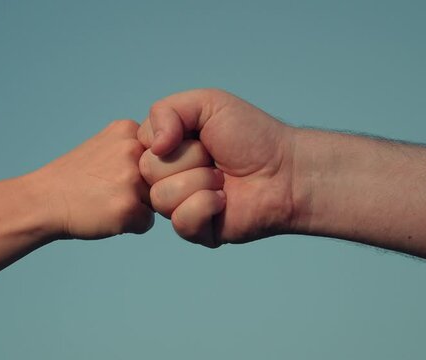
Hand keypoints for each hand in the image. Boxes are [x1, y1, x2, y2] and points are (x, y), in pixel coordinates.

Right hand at [27, 120, 153, 239]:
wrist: (42, 200)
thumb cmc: (75, 178)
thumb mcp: (105, 145)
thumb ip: (136, 148)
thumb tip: (174, 161)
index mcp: (129, 129)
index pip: (163, 155)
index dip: (144, 169)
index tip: (116, 173)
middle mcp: (133, 149)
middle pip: (165, 178)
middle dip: (145, 188)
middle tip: (110, 189)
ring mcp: (132, 178)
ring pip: (158, 201)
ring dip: (139, 207)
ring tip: (107, 201)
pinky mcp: (129, 207)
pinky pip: (147, 223)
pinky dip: (130, 225)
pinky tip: (106, 215)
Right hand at [138, 89, 298, 246]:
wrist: (286, 168)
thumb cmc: (251, 134)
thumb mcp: (207, 103)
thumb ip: (166, 110)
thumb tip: (152, 147)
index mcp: (166, 149)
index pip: (139, 145)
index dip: (166, 138)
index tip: (197, 135)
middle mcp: (168, 177)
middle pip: (147, 170)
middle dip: (188, 158)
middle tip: (215, 158)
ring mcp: (179, 205)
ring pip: (161, 197)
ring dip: (200, 181)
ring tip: (223, 179)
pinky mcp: (195, 230)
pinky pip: (180, 221)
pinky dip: (206, 205)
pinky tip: (225, 200)